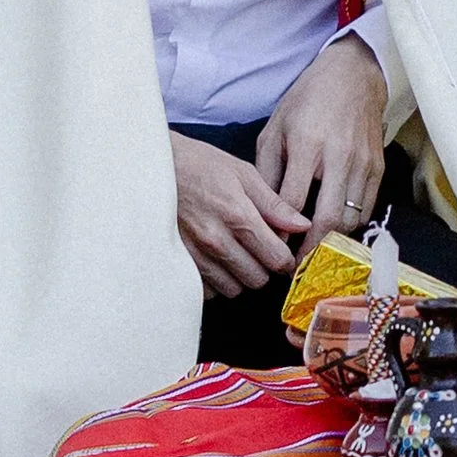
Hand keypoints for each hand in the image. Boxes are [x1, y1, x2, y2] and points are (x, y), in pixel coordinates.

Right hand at [172, 132, 311, 299]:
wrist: (153, 168)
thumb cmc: (200, 165)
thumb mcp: (244, 173)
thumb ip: (274, 204)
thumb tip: (303, 225)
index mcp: (238, 215)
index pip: (276, 259)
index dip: (286, 259)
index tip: (283, 252)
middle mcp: (216, 240)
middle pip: (257, 279)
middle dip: (264, 268)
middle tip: (260, 251)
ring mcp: (195, 255)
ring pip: (233, 289)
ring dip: (241, 276)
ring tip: (237, 253)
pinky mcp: (179, 263)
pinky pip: (208, 291)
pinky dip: (216, 281)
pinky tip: (217, 260)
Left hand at [259, 30, 388, 238]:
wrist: (353, 76)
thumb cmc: (307, 101)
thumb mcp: (275, 130)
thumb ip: (268, 173)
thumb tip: (265, 213)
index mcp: (307, 146)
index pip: (293, 203)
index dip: (281, 233)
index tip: (271, 248)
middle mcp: (339, 157)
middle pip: (327, 219)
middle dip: (310, 249)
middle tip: (295, 266)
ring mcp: (363, 163)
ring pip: (350, 219)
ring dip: (331, 240)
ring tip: (313, 249)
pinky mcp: (379, 167)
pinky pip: (366, 209)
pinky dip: (350, 225)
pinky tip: (334, 228)